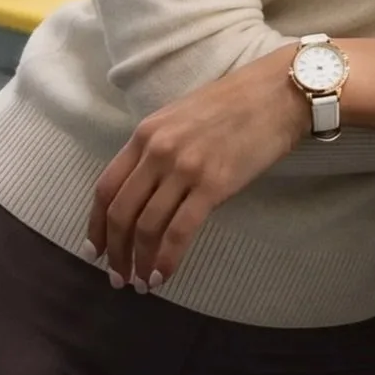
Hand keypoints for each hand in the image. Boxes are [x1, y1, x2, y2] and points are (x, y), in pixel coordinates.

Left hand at [87, 46, 307, 291]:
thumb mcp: (183, 117)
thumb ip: (158, 148)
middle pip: (121, 213)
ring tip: (141, 283)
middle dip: (115, 252)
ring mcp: (185, 168)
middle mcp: (159, 150)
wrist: (280, 92)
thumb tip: (145, 191)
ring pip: (147, 227)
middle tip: (117, 276)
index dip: (96, 226)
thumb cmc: (236, 102)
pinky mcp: (214, 184)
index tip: (95, 250)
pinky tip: (162, 276)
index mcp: (147, 133)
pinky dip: (166, 260)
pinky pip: (179, 232)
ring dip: (139, 262)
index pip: (106, 188)